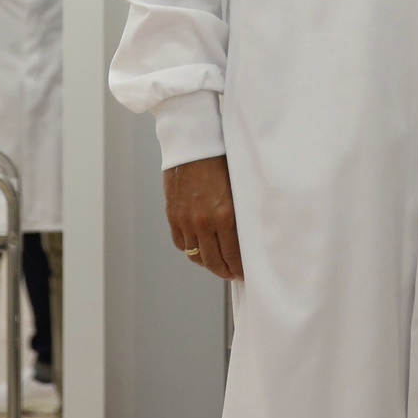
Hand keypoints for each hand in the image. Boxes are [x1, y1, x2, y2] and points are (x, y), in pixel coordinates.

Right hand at [163, 154, 242, 280]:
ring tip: (216, 263)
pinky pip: (180, 243)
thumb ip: (238, 213)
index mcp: (224, 215)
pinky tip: (199, 248)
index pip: (232, 254)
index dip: (238, 268)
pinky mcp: (172, 215)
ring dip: (207, 262)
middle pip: (213, 260)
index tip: (243, 272)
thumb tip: (245, 235)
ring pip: (195, 254)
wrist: (194, 143)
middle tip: (232, 274)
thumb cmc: (221, 160)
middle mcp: (204, 222)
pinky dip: (190, 249)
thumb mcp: (237, 187)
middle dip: (224, 270)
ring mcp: (185, 220)